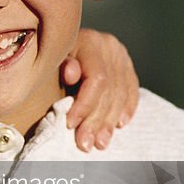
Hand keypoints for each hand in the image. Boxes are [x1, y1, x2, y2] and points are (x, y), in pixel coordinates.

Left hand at [62, 28, 138, 151]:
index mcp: (91, 42)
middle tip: (86, 143)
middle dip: (97, 120)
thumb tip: (71, 73)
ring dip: (110, 121)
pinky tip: (119, 124)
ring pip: (121, 94)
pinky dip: (126, 109)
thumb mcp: (52, 57)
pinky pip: (131, 90)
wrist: (61, 40)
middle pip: (110, 90)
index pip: (97, 79)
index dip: (85, 105)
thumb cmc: (52, 54)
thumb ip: (61, 65)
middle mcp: (110, 47)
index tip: (71, 124)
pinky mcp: (127, 65)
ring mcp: (121, 56)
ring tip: (100, 142)